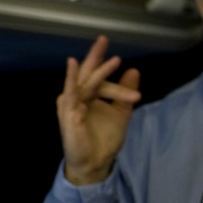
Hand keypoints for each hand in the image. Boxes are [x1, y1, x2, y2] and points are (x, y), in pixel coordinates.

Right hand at [57, 35, 141, 185]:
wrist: (95, 163)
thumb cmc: (104, 140)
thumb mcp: (121, 113)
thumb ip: (125, 93)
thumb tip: (133, 71)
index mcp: (87, 96)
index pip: (98, 77)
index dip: (106, 65)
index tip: (120, 58)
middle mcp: (77, 97)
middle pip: (87, 72)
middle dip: (95, 56)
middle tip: (103, 38)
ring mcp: (71, 104)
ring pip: (86, 83)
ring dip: (99, 71)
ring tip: (115, 60)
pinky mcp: (69, 113)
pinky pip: (71, 92)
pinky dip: (71, 78)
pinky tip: (72, 64)